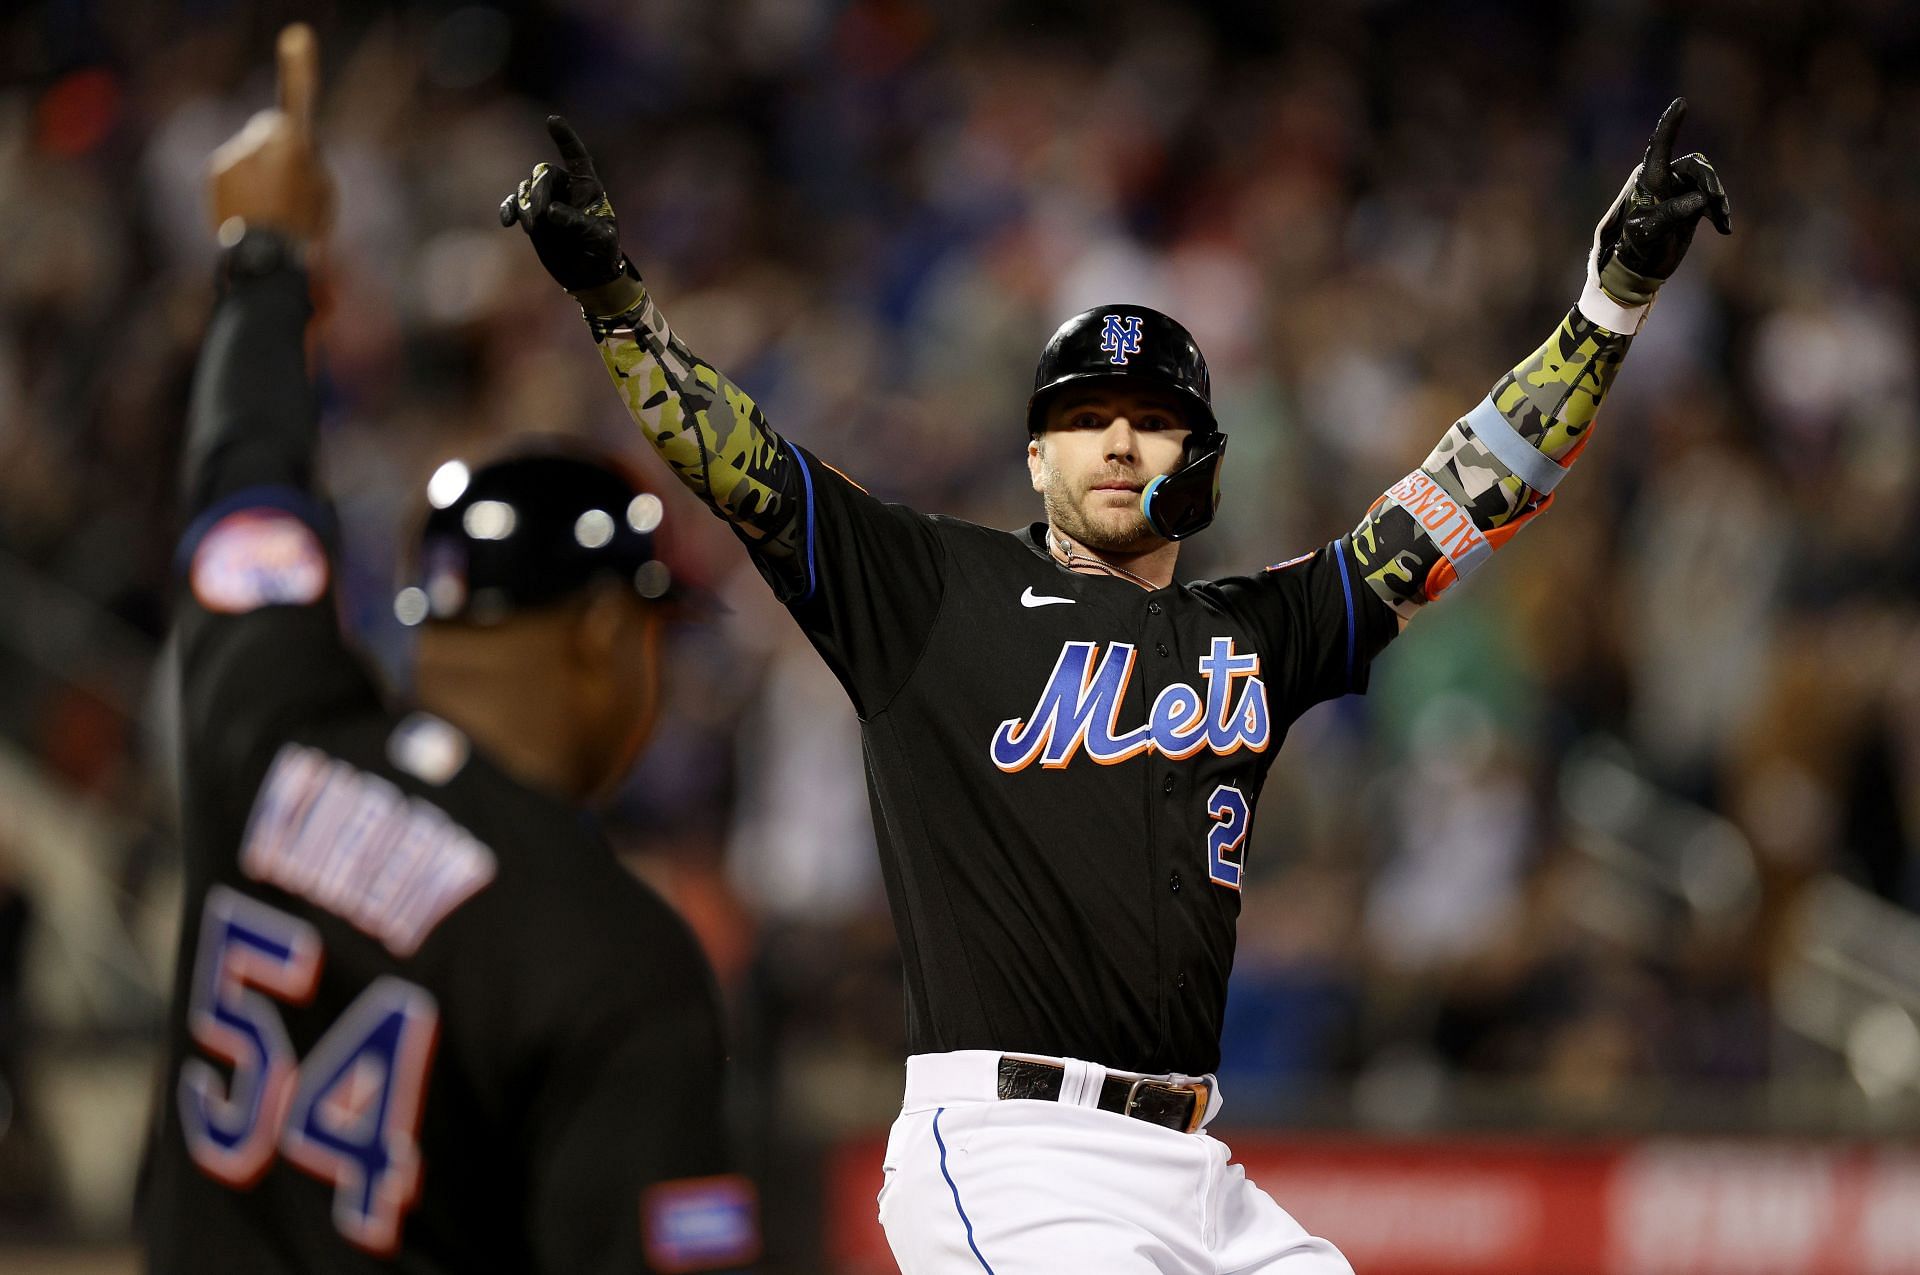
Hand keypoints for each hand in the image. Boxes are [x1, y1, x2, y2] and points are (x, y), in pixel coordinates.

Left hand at [207, 24, 333, 242]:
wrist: (263, 262)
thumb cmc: (303, 228)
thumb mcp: (324, 190)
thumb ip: (308, 158)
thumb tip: (288, 149)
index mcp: (294, 145)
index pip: (299, 98)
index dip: (299, 68)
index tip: (297, 35)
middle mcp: (259, 141)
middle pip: (271, 130)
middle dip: (278, 147)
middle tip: (292, 185)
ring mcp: (233, 153)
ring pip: (251, 151)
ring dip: (260, 171)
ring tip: (271, 208)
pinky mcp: (215, 168)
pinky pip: (234, 168)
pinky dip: (241, 185)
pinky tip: (252, 211)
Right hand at [499, 117, 626, 293]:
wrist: (589, 274)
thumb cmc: (602, 253)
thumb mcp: (599, 239)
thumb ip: (577, 223)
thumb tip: (550, 212)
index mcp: (588, 187)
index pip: (576, 156)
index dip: (565, 138)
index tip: (552, 120)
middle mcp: (565, 188)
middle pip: (543, 174)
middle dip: (538, 193)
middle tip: (538, 220)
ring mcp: (547, 200)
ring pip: (526, 188)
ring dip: (525, 206)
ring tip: (533, 229)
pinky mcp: (532, 215)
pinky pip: (514, 203)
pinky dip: (509, 210)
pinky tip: (507, 223)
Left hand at [1595, 98, 1732, 302]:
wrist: (1641, 269)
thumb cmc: (1636, 249)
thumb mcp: (1647, 233)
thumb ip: (1670, 214)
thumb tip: (1699, 200)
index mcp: (1648, 181)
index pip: (1660, 147)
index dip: (1670, 124)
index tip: (1681, 103)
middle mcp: (1665, 181)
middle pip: (1696, 166)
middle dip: (1710, 181)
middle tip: (1716, 201)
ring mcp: (1679, 192)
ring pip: (1707, 181)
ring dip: (1718, 199)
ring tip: (1721, 219)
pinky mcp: (1692, 205)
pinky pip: (1712, 199)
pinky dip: (1720, 211)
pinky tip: (1724, 228)